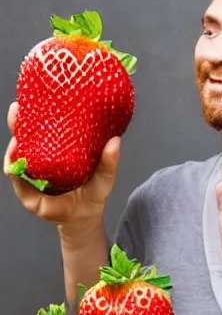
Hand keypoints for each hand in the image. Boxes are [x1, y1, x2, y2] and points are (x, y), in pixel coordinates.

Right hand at [4, 101, 120, 234]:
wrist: (85, 216)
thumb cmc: (94, 191)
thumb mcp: (105, 174)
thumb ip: (110, 160)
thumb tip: (115, 140)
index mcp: (60, 150)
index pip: (46, 128)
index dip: (39, 114)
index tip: (37, 98)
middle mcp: (43, 159)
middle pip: (25, 137)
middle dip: (18, 123)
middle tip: (17, 110)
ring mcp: (32, 174)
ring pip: (16, 156)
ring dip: (14, 144)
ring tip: (17, 135)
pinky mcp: (27, 191)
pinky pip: (17, 179)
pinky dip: (14, 170)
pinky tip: (14, 162)